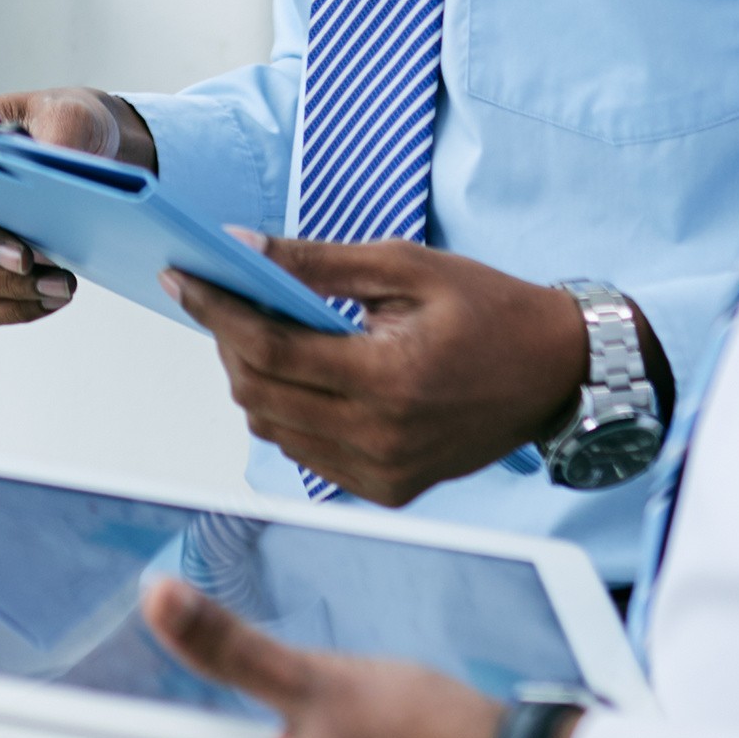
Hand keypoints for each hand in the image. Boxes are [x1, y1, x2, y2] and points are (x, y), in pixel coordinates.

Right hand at [0, 89, 154, 326]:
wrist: (96, 149)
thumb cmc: (68, 123)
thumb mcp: (70, 111)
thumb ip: (62, 132)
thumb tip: (58, 166)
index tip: (20, 252)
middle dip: (0, 271)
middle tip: (45, 270)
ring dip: (16, 295)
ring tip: (64, 285)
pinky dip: (20, 309)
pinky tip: (54, 297)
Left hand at [165, 246, 660, 504]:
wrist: (559, 375)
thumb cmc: (490, 310)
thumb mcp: (406, 266)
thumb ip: (316, 263)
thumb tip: (241, 247)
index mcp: (390, 378)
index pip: (269, 350)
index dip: (214, 311)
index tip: (180, 277)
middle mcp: (382, 438)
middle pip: (260, 394)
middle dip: (225, 342)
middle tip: (220, 298)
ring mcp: (384, 473)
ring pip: (273, 430)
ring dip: (252, 379)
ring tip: (262, 332)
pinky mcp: (388, 490)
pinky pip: (307, 454)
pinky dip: (288, 413)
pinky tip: (302, 374)